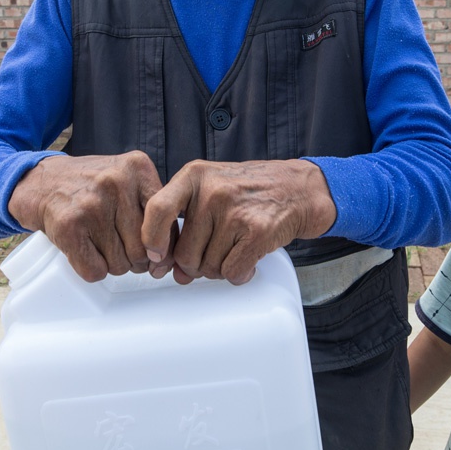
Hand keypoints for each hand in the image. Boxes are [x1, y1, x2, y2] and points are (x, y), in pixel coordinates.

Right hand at [7, 151, 173, 281]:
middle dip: (135, 260)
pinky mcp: (68, 225)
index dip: (162, 246)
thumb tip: (165, 261)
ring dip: (113, 265)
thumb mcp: (128, 180)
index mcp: (138, 168)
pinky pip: (95, 271)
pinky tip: (86, 250)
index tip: (154, 253)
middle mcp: (116, 182)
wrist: (41, 181)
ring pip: (120, 264)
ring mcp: (91, 204)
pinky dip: (92, 270)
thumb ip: (154, 210)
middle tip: (121, 248)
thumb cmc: (91, 187)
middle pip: (143, 250)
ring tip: (100, 243)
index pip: (166, 222)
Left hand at [141, 159, 336, 284]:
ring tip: (235, 250)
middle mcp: (212, 191)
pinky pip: (232, 272)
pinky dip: (239, 274)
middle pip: (184, 253)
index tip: (157, 257)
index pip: (156, 210)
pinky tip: (247, 260)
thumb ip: (186, 225)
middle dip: (197, 264)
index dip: (152, 240)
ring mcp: (235, 210)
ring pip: (208, 267)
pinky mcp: (257, 231)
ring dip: (220, 269)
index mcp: (194, 176)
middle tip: (214, 253)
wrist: (298, 189)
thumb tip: (171, 270)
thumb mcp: (210, 190)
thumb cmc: (249, 192)